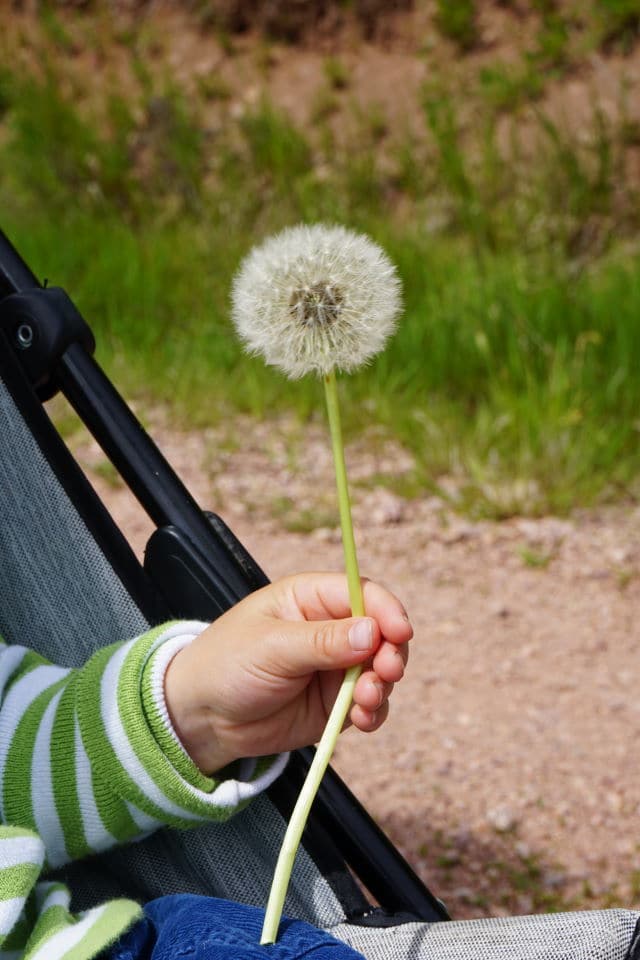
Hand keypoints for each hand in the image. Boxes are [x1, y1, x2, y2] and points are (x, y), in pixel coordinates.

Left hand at [164, 572, 411, 774]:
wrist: (202, 717)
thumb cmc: (226, 664)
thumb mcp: (271, 647)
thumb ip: (322, 641)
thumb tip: (373, 632)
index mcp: (311, 598)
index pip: (363, 594)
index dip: (387, 610)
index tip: (400, 633)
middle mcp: (330, 629)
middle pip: (382, 632)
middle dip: (390, 653)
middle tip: (385, 673)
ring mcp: (335, 667)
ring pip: (380, 670)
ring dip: (382, 686)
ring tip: (363, 702)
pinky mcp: (335, 702)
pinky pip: (369, 704)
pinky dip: (373, 711)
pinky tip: (361, 719)